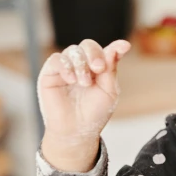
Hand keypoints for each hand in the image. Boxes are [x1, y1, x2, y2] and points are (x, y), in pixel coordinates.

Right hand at [38, 39, 130, 170]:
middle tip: (99, 68)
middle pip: (88, 45)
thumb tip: (119, 46)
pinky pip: (56, 59)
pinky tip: (71, 79)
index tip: (124, 47)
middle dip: (95, 54)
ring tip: (84, 83)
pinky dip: (65, 66)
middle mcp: (83, 64)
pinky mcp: (50, 73)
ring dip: (81, 64)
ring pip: (73, 51)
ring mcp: (66, 68)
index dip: (116, 46)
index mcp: (99, 68)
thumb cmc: (94, 112)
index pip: (107, 51)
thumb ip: (111, 69)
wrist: (76, 130)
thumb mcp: (109, 91)